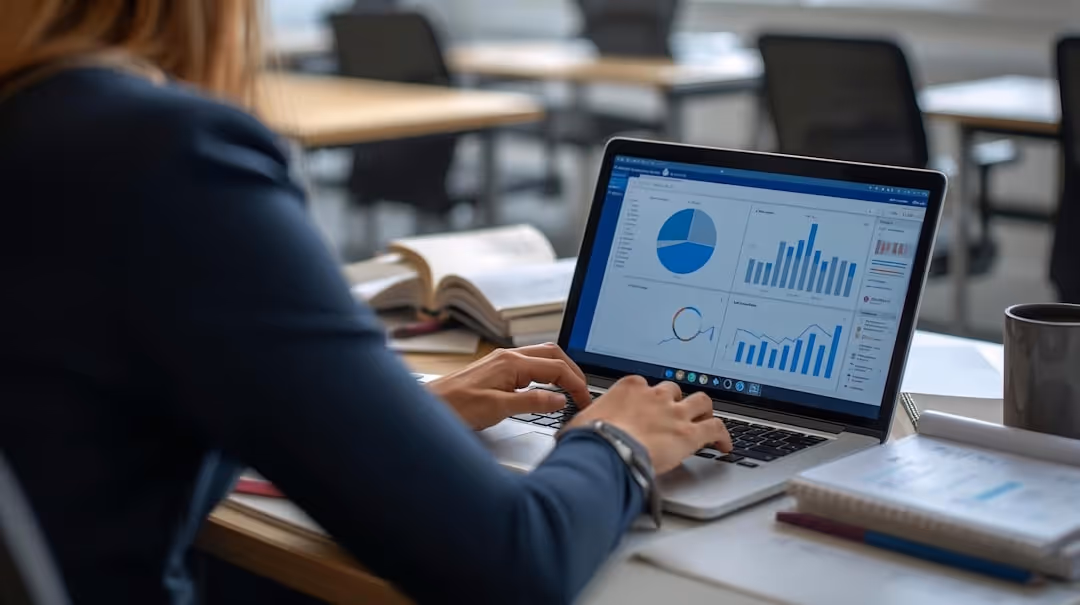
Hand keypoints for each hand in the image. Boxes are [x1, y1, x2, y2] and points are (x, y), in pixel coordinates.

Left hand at [427, 343, 591, 430]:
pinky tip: (546, 388)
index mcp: (512, 362)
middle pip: (552, 355)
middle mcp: (508, 357)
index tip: (584, 401)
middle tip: (583, 393)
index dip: (576, 384)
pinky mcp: (495, 370)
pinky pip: (529, 365)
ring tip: (571, 390)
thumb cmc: (456, 407)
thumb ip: (533, 403)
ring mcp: (501, 361)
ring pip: (541, 357)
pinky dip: (545, 373)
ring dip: (560, 370)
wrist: (429, 407)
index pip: (556, 367)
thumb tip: (560, 399)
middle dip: (573, 372)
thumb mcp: (499, 409)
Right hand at [566, 376, 730, 473]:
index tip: (648, 407)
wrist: (604, 452)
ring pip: (701, 401)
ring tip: (705, 421)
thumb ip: (589, 421)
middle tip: (677, 414)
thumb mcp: (582, 423)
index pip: (644, 386)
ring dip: (704, 411)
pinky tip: (725, 446)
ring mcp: (675, 413)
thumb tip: (578, 431)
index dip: (648, 398)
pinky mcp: (690, 433)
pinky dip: (723, 436)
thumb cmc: (589, 440)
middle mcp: (654, 395)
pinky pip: (716, 428)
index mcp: (629, 388)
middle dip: (677, 401)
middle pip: (674, 390)